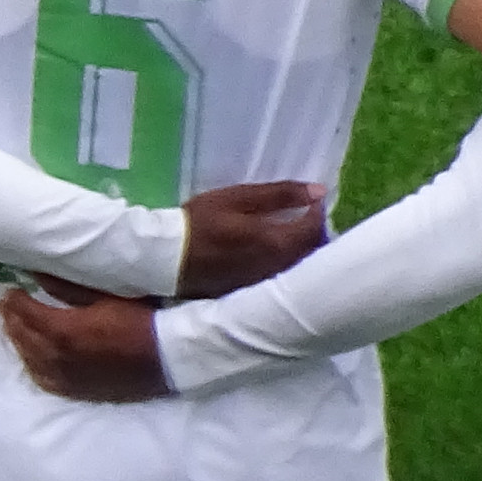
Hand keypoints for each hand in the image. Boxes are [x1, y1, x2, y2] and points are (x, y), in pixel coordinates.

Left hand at [0, 285, 168, 400]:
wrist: (171, 356)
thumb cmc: (142, 319)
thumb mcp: (107, 295)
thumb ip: (69, 287)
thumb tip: (38, 273)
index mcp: (64, 330)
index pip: (27, 314)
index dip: (15, 302)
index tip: (10, 292)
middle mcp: (59, 357)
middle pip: (24, 337)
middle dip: (12, 320)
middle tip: (6, 308)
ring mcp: (67, 377)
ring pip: (30, 360)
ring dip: (19, 342)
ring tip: (14, 329)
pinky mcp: (79, 390)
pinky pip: (45, 381)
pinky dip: (33, 367)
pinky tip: (31, 359)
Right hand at [173, 179, 325, 295]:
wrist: (164, 257)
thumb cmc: (198, 221)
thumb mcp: (236, 198)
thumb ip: (279, 194)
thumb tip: (318, 191)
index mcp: (275, 241)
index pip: (313, 228)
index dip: (317, 212)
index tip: (311, 201)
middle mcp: (274, 266)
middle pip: (309, 251)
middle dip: (312, 233)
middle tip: (304, 217)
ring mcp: (261, 281)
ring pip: (294, 266)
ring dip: (298, 250)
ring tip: (290, 234)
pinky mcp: (248, 289)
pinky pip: (276, 276)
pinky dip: (282, 263)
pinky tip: (270, 254)